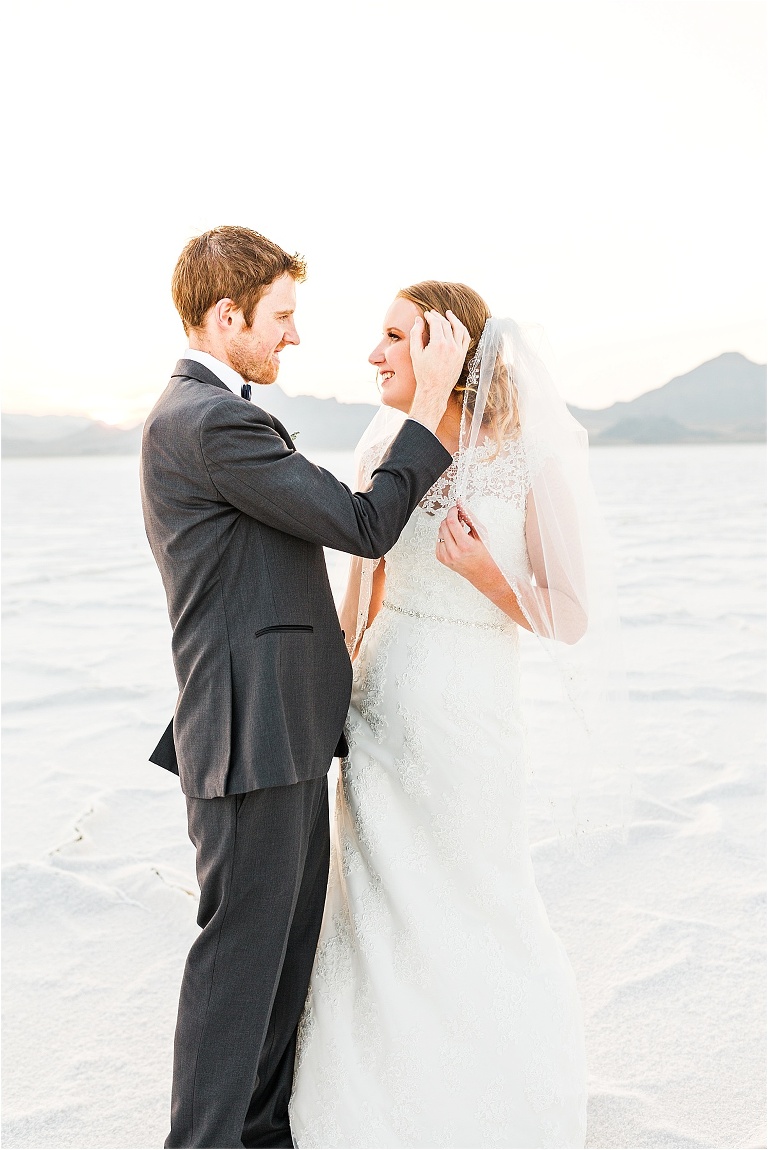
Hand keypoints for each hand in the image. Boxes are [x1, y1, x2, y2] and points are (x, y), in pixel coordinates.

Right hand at [408, 310, 469, 432]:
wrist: (434, 390)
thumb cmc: (423, 373)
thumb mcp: (415, 353)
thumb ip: (416, 334)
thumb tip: (418, 320)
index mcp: (439, 344)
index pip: (437, 323)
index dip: (431, 316)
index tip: (426, 314)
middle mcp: (451, 346)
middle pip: (446, 324)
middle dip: (439, 317)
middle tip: (433, 314)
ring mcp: (459, 351)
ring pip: (459, 329)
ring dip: (454, 320)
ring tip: (449, 314)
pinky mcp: (462, 356)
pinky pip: (465, 338)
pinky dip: (462, 330)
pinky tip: (457, 326)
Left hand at [436, 503, 494, 583]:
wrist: (481, 572)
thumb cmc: (483, 555)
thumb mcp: (481, 535)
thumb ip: (470, 519)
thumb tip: (462, 508)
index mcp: (465, 545)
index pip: (452, 522)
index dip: (452, 512)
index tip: (455, 508)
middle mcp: (453, 552)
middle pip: (444, 525)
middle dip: (450, 519)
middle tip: (458, 519)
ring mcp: (445, 556)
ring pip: (439, 531)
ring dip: (447, 527)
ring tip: (457, 531)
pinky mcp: (441, 558)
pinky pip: (438, 540)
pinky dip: (445, 536)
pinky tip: (453, 540)